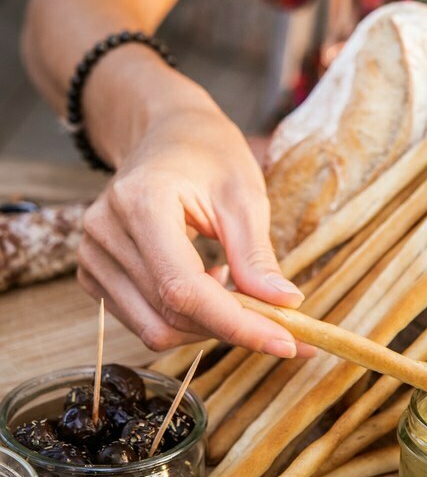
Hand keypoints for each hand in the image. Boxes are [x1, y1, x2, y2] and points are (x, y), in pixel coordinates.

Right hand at [76, 98, 312, 357]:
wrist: (166, 134)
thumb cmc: (208, 154)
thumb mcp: (244, 195)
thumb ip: (257, 256)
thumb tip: (284, 307)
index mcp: (141, 202)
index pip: (184, 289)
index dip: (235, 324)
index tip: (285, 342)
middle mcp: (105, 231)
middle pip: (170, 314)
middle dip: (230, 328)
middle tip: (278, 321)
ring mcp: (91, 255)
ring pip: (154, 328)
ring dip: (206, 326)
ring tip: (232, 283)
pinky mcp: (93, 273)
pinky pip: (142, 320)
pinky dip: (182, 318)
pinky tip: (202, 282)